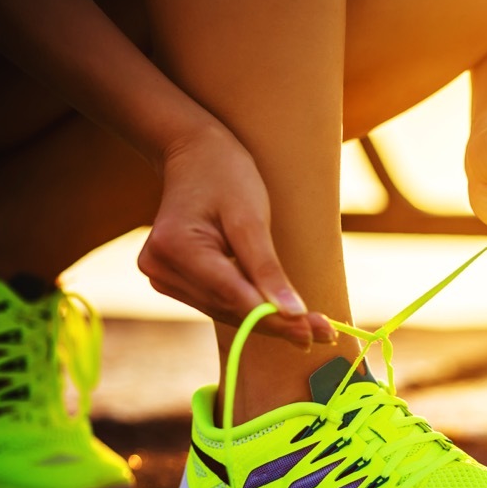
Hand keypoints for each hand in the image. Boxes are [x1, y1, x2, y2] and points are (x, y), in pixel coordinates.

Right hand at [136, 124, 335, 346]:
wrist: (194, 154)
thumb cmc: (226, 175)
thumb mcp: (252, 217)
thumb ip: (267, 269)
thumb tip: (292, 314)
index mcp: (176, 247)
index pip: (232, 295)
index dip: (275, 317)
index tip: (315, 331)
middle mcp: (160, 267)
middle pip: (229, 308)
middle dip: (278, 321)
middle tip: (325, 333)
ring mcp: (161, 275)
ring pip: (224, 310)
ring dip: (267, 319)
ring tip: (313, 328)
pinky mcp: (171, 279)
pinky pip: (217, 301)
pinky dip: (250, 307)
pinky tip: (282, 313)